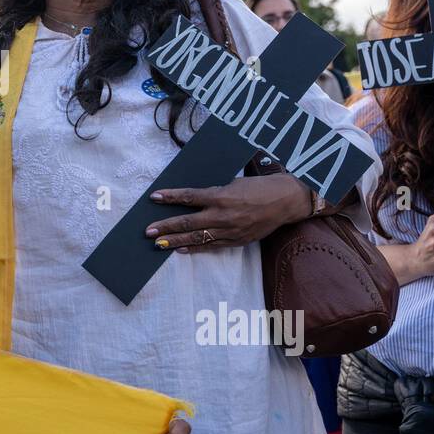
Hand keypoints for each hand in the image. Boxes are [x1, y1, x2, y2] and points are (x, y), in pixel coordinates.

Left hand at [146, 174, 309, 252]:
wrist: (285, 201)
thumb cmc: (258, 187)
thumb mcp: (233, 183)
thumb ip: (213, 193)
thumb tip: (191, 198)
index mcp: (222, 196)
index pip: (189, 197)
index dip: (170, 197)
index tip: (154, 197)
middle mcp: (224, 215)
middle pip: (188, 222)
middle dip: (166, 227)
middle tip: (148, 231)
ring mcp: (231, 230)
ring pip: (197, 238)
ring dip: (175, 241)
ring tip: (159, 244)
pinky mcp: (237, 241)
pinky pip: (212, 246)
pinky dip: (195, 248)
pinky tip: (180, 249)